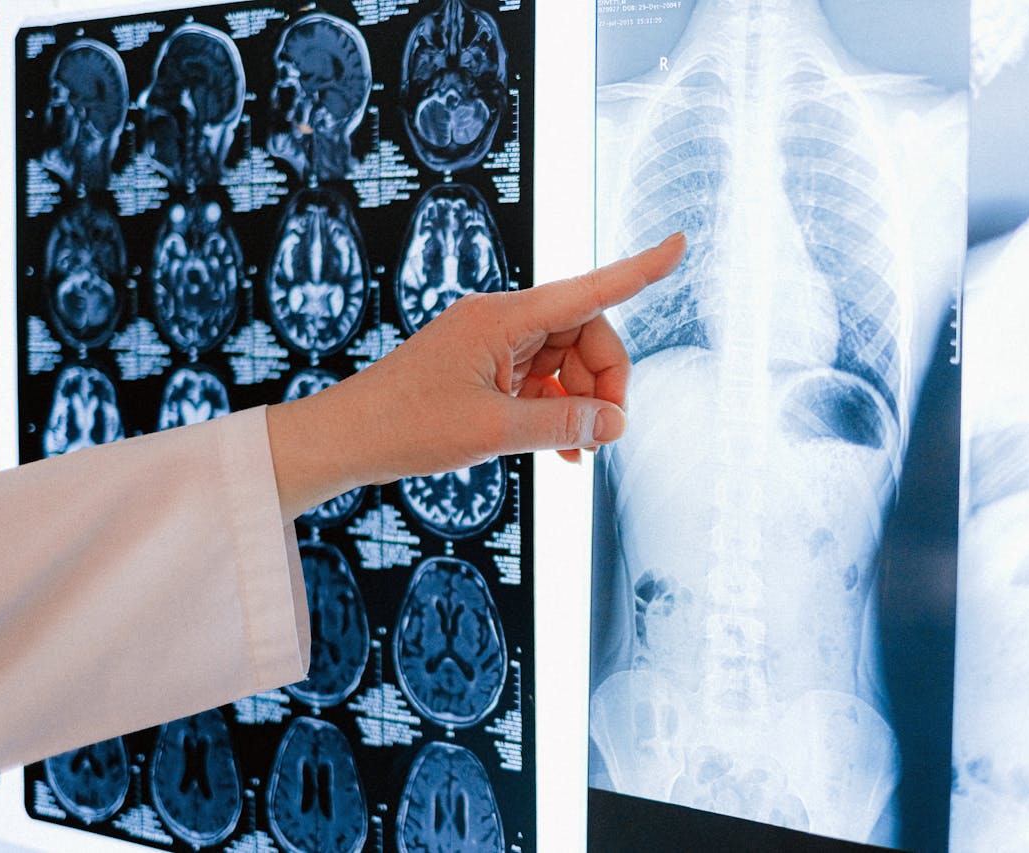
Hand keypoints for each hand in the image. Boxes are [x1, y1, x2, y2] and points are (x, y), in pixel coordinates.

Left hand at [267, 233, 685, 518]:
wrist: (347, 439)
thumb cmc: (406, 426)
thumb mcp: (493, 430)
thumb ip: (562, 426)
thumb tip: (615, 424)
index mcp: (502, 317)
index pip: (588, 290)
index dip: (639, 270)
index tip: (680, 245)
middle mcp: (502, 322)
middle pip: (585, 335)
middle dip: (604, 382)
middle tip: (602, 436)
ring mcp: (494, 346)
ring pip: (567, 363)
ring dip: (580, 404)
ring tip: (577, 453)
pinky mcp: (486, 371)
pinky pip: (542, 383)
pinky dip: (557, 412)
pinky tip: (562, 451)